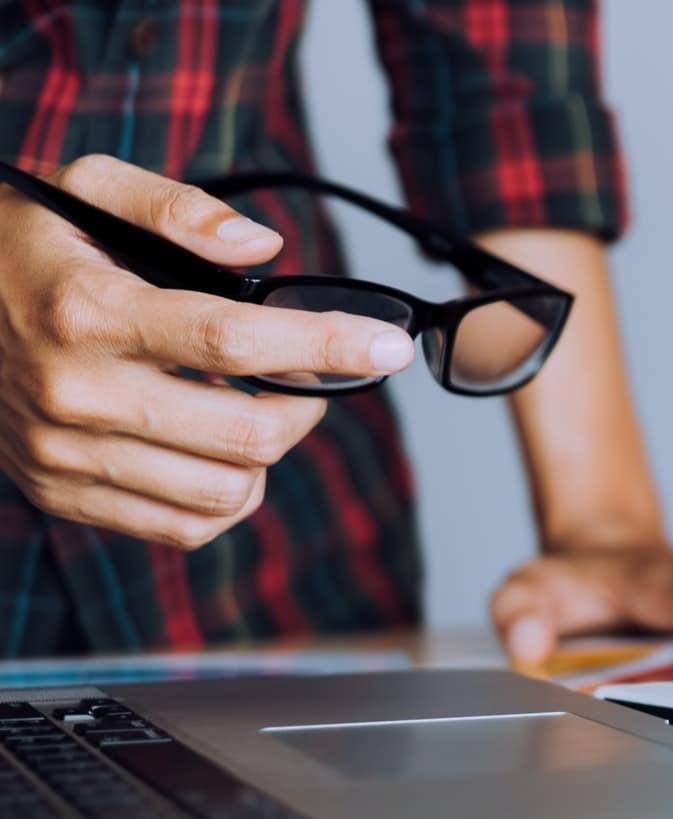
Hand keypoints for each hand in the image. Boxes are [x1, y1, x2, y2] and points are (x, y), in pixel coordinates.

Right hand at [0, 156, 414, 548]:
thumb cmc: (23, 240)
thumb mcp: (88, 186)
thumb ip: (178, 208)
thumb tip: (264, 249)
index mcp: (87, 311)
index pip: (235, 341)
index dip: (326, 345)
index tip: (388, 345)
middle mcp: (73, 392)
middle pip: (243, 434)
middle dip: (305, 409)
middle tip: (314, 382)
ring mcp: (62, 453)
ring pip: (221, 493)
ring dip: (268, 458)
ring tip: (265, 414)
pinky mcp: (59, 493)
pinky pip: (179, 529)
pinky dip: (225, 503)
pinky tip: (225, 457)